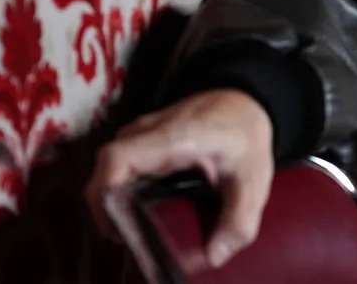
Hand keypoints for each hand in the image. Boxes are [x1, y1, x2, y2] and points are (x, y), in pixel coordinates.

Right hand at [85, 88, 273, 268]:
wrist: (244, 102)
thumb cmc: (245, 133)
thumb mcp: (252, 178)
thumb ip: (239, 219)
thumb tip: (216, 255)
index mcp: (173, 138)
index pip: (116, 160)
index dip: (105, 195)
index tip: (117, 225)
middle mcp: (149, 132)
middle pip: (105, 171)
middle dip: (109, 209)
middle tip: (130, 238)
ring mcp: (142, 134)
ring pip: (110, 171)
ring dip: (115, 201)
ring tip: (137, 229)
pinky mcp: (142, 141)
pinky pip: (120, 167)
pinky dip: (123, 191)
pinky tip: (142, 212)